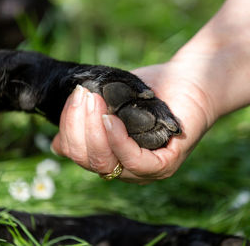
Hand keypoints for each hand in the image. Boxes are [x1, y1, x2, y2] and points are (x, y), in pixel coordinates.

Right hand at [51, 61, 213, 183]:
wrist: (192, 79)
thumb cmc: (154, 87)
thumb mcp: (114, 101)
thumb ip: (89, 119)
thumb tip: (58, 144)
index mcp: (110, 154)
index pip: (75, 153)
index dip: (68, 127)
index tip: (76, 96)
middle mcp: (124, 168)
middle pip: (86, 160)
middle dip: (77, 126)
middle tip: (84, 95)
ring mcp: (145, 170)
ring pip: (104, 163)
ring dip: (93, 129)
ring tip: (95, 101)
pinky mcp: (165, 164)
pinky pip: (133, 161)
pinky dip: (117, 141)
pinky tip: (111, 120)